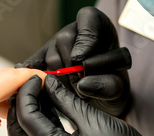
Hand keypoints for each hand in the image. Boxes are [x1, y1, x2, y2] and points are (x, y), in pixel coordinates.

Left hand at [7, 75, 153, 135]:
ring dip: (27, 114)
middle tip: (28, 84)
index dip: (27, 94)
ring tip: (36, 91)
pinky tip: (46, 105)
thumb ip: (65, 99)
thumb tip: (47, 83)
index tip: (34, 77)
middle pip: (18, 131)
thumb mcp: (92, 118)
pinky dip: (38, 123)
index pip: (27, 119)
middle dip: (19, 105)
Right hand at [16, 7, 130, 116]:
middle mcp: (75, 30)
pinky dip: (36, 75)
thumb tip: (82, 84)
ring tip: (73, 92)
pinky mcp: (42, 57)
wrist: (100, 97)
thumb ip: (106, 85)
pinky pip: (35, 64)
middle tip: (81, 88)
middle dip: (71, 69)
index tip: (82, 61)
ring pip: (50, 57)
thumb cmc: (112, 87)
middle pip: (64, 40)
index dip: (84, 40)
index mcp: (99, 26)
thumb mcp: (119, 88)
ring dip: (59, 79)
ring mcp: (55, 43)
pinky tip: (41, 85)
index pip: (89, 19)